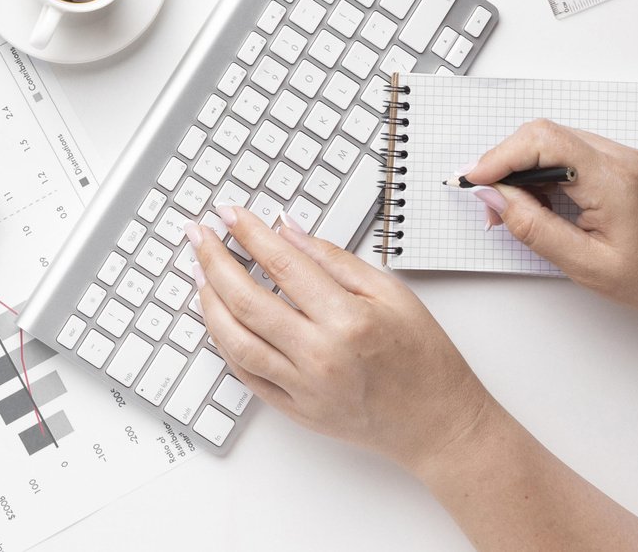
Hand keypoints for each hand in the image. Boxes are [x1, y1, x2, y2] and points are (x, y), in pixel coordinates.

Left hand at [189, 207, 493, 468]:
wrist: (439, 425)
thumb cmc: (424, 358)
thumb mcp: (393, 294)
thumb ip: (334, 259)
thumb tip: (287, 229)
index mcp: (348, 319)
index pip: (282, 263)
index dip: (249, 233)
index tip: (228, 213)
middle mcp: (320, 355)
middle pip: (245, 299)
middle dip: (212, 259)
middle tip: (198, 235)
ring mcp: (304, 387)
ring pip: (234, 339)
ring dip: (208, 301)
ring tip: (199, 273)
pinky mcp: (296, 410)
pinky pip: (244, 374)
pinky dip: (223, 343)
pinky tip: (217, 318)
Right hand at [462, 118, 637, 337]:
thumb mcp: (588, 267)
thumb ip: (535, 229)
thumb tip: (495, 199)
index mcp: (613, 182)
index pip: (542, 141)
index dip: (498, 156)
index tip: (474, 180)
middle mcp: (619, 159)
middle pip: (542, 135)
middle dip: (505, 162)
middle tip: (489, 201)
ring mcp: (622, 158)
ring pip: (553, 141)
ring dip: (523, 167)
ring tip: (514, 208)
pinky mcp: (621, 165)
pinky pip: (569, 153)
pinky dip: (544, 171)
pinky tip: (540, 202)